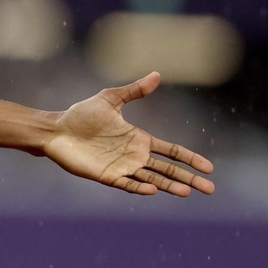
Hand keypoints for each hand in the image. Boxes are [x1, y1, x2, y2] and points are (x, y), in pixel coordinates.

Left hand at [44, 72, 214, 196]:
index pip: (172, 152)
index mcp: (139, 139)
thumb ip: (134, 91)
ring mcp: (121, 167)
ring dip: (170, 186)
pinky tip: (154, 190)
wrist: (56, 129)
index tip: (209, 167)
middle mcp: (134, 156)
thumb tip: (157, 74)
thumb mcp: (110, 99)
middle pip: (168, 170)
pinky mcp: (106, 175)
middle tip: (210, 189)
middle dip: (189, 179)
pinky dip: (140, 187)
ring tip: (188, 192)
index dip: (190, 159)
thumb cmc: (81, 115)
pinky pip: (127, 184)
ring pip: (152, 180)